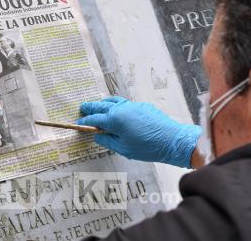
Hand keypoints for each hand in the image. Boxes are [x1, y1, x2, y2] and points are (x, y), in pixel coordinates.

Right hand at [77, 96, 201, 167]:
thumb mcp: (123, 148)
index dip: (86, 121)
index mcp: (114, 120)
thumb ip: (108, 140)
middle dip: (91, 107)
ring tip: (97, 105)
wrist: (171, 140)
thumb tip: (97, 135)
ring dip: (103, 103)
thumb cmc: (147, 147)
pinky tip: (116, 109)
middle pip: (101, 106)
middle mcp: (121, 109)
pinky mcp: (141, 106)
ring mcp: (132, 105)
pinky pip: (124, 103)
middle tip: (82, 108)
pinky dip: (116, 105)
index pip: (95, 119)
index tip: (79, 123)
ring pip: (113, 101)